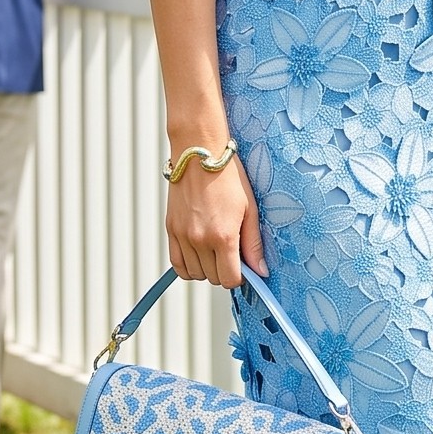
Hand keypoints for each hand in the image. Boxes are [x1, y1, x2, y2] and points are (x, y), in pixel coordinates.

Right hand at [166, 153, 264, 288]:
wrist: (199, 154)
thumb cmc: (228, 177)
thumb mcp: (250, 209)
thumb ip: (253, 244)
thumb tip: (261, 271)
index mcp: (223, 236)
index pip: (230, 279)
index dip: (240, 277)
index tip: (243, 265)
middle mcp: (200, 240)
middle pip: (213, 278)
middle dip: (224, 271)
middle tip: (230, 252)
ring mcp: (182, 236)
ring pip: (194, 274)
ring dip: (206, 269)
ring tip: (215, 249)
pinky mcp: (171, 230)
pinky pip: (176, 264)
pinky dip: (188, 266)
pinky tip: (198, 254)